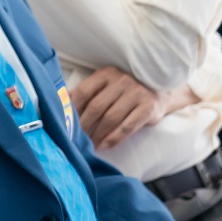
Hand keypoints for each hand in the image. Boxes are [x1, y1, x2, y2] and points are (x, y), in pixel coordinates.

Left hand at [70, 67, 191, 148]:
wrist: (160, 92)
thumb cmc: (126, 90)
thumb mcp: (107, 85)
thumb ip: (87, 92)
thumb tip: (61, 102)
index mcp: (106, 74)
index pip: (83, 92)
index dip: (72, 110)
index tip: (65, 124)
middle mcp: (122, 81)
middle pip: (96, 107)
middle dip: (83, 126)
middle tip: (75, 140)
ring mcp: (137, 93)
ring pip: (110, 119)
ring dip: (97, 135)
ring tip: (88, 146)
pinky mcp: (148, 108)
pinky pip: (127, 127)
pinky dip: (113, 139)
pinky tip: (103, 146)